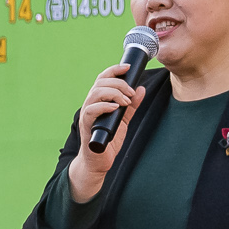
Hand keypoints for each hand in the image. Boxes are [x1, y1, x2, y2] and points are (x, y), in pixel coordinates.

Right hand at [67, 62, 145, 201]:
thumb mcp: (124, 120)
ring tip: (126, 101)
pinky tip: (115, 108)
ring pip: (95, 93)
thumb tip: (141, 89)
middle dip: (118, 83)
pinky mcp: (86, 126)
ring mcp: (87, 114)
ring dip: (113, 93)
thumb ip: (132, 106)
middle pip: (100, 82)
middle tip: (131, 93)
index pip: (103, 78)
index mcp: (99, 100)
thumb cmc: (108, 140)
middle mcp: (91, 104)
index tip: (128, 67)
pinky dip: (104, 106)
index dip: (114, 69)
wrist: (98, 161)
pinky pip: (92, 110)